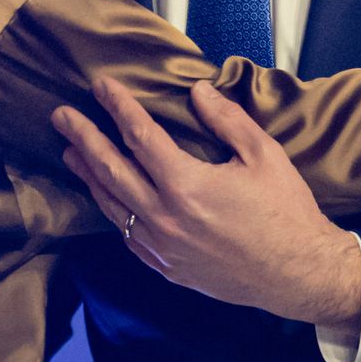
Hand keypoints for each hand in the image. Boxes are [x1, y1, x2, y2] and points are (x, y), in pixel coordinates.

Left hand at [49, 76, 360, 326]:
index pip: (139, 136)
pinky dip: (111, 210)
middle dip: (83, 138)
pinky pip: (127, 235)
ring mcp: (162, 247)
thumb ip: (226, 119)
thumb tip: (197, 90)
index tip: (101, 86)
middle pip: (111, 169)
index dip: (118, 107)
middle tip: (61, 116)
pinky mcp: (167, 268)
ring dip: (88, 175)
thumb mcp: (264, 154)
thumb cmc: (286, 212)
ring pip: (112, 205)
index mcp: (187, 185)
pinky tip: (105, 196)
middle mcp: (165, 217)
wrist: (300, 275)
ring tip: (70, 152)